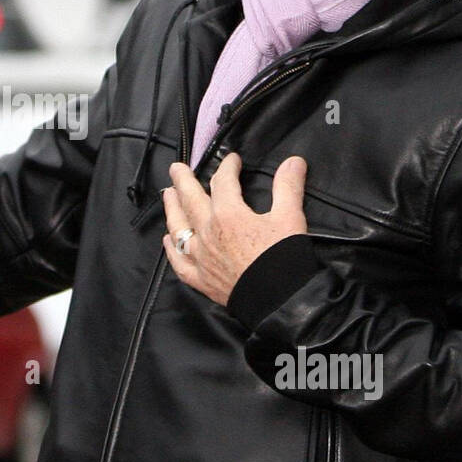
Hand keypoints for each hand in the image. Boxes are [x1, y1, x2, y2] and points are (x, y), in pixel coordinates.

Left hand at [162, 154, 307, 306]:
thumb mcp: (290, 218)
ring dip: (171, 207)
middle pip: (190, 199)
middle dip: (183, 180)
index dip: (228, 167)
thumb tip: (294, 161)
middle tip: (176, 168)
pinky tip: (169, 240)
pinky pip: (179, 261)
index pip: (223, 182)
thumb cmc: (283, 259)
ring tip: (167, 194)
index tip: (232, 160)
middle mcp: (208, 232)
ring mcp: (200, 256)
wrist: (279, 301)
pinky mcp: (200, 279)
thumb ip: (288, 187)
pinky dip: (172, 248)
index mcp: (229, 214)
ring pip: (178, 226)